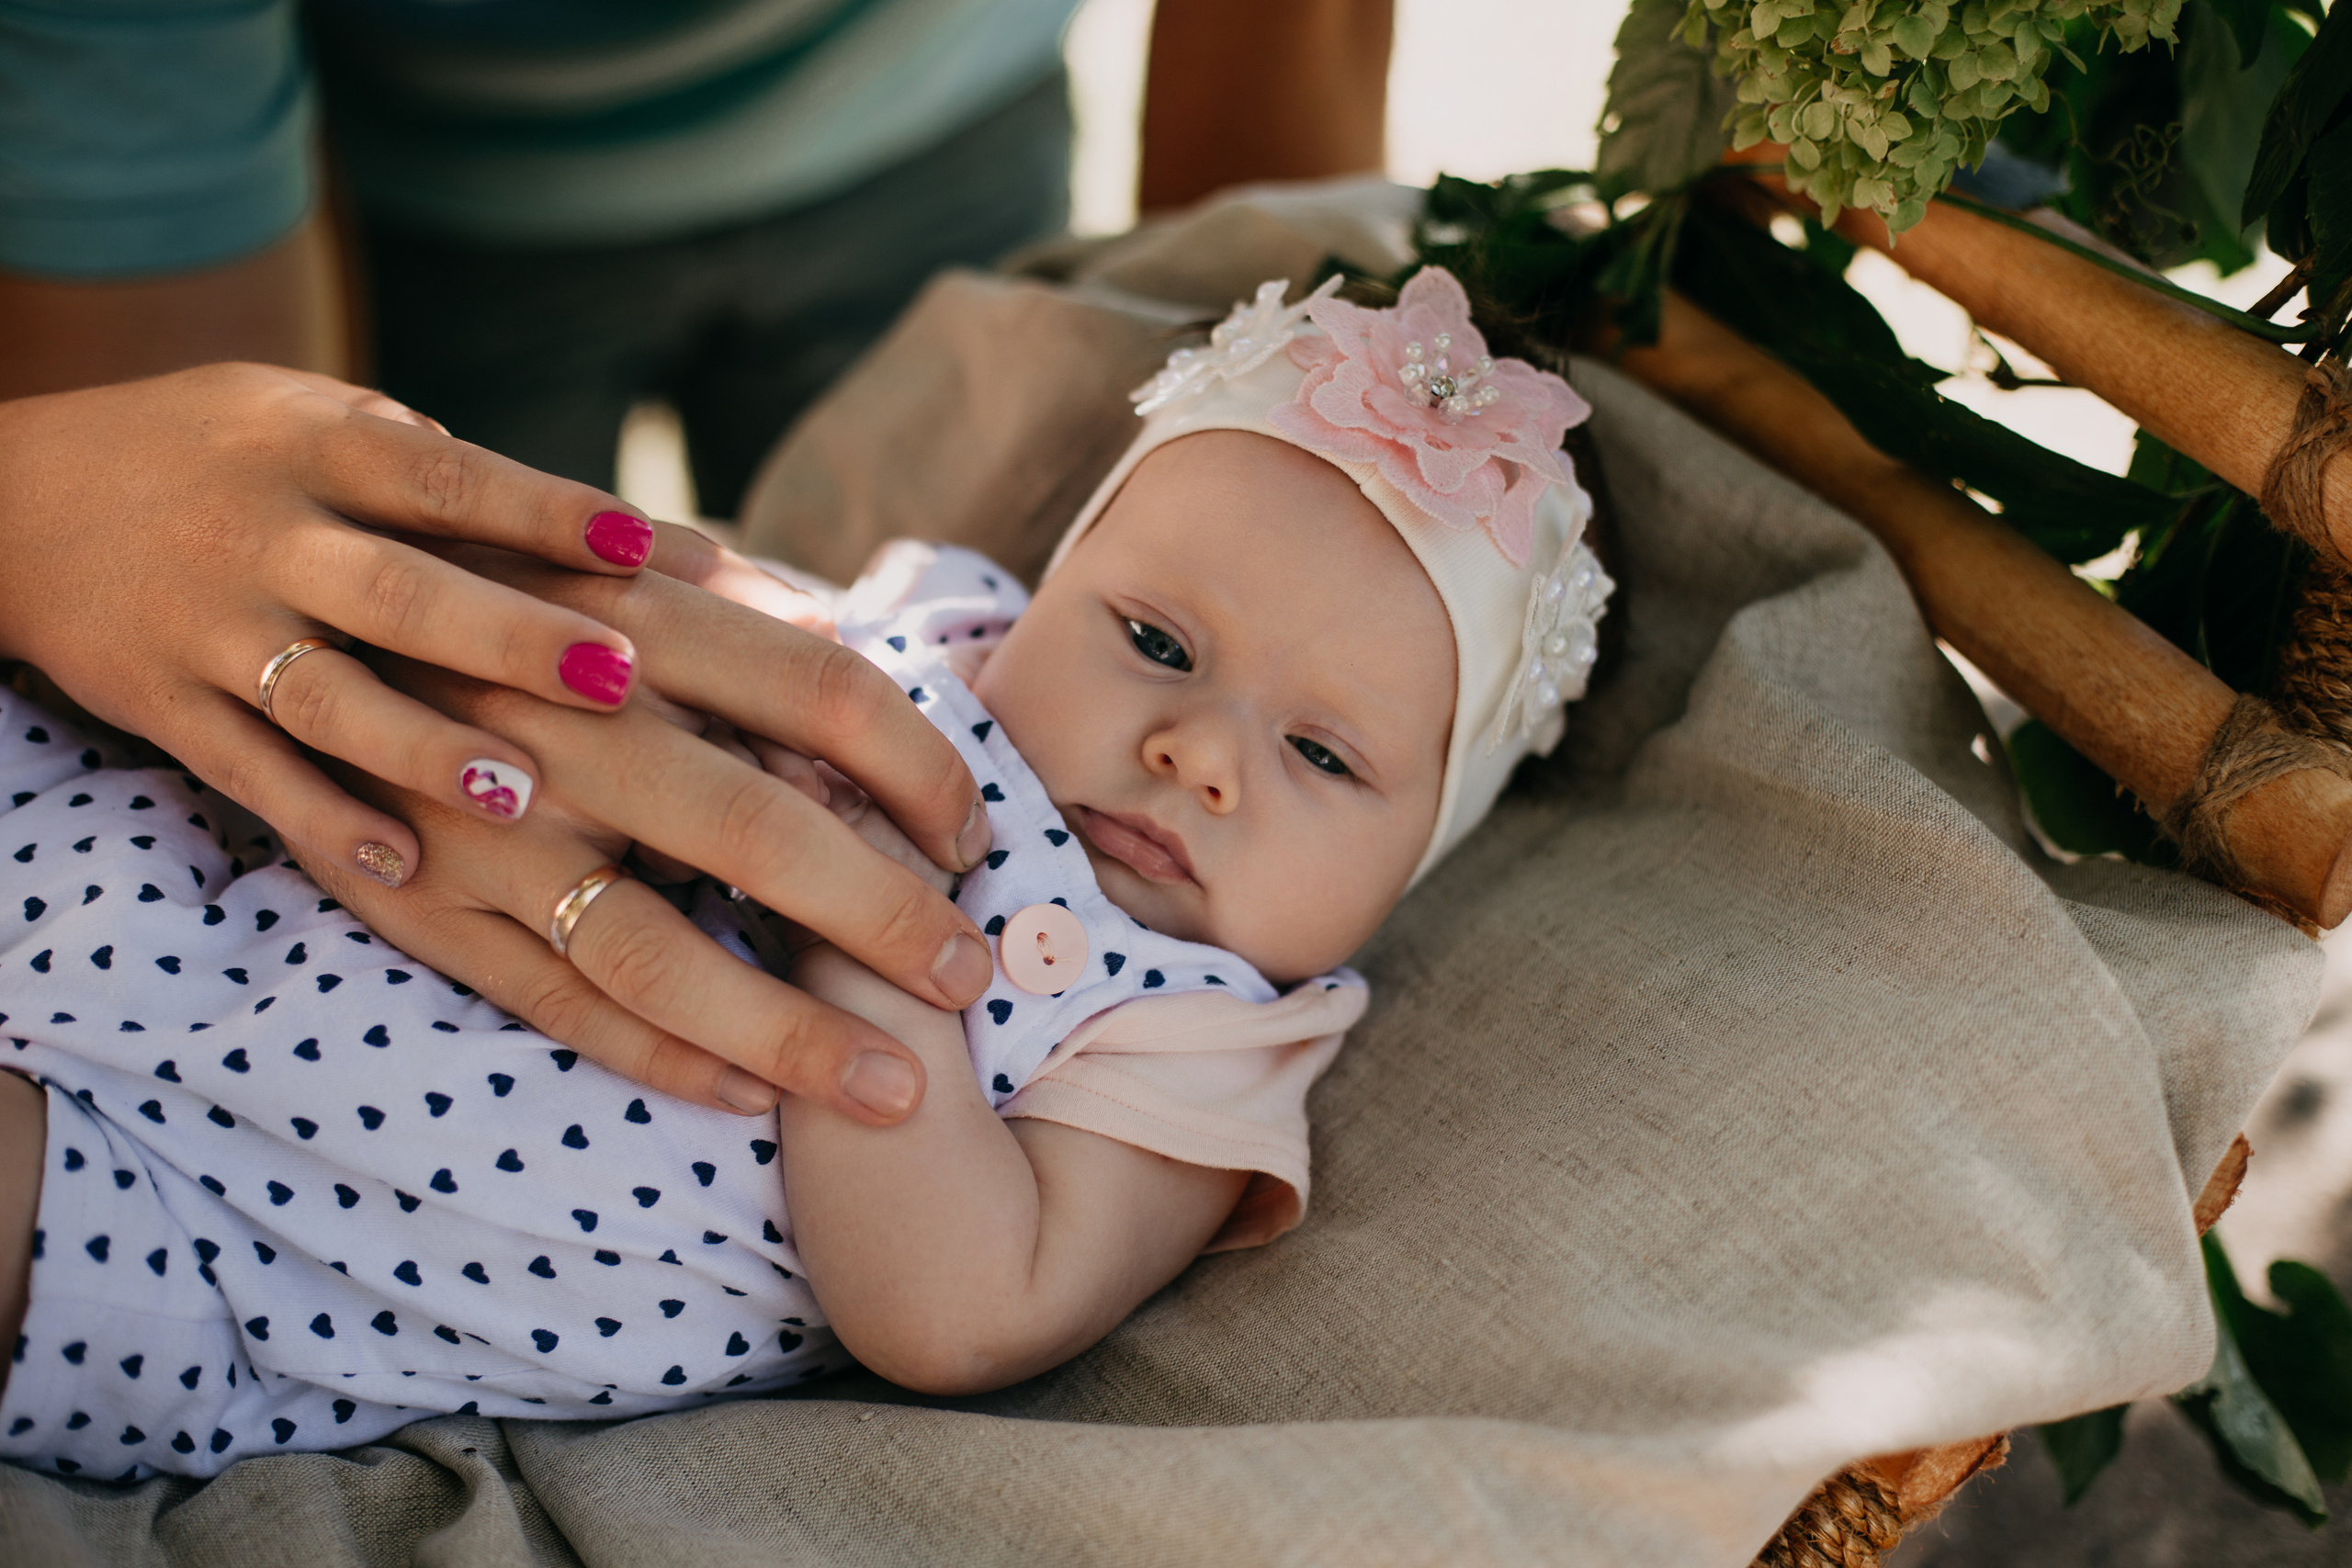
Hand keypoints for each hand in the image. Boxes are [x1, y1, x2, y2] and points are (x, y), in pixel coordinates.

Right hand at [0, 363, 660, 888]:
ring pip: (325, 698)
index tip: (645, 541)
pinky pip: (247, 770)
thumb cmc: (222, 454)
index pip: (447, 480)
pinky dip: (321, 819)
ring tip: (520, 790)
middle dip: (507, 635)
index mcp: (315, 448)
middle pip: (398, 593)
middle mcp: (261, 534)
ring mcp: (207, 625)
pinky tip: (404, 861)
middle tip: (617, 673)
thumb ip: (434, 468)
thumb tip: (601, 525)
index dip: (545, 511)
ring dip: (424, 748)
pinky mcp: (162, 702)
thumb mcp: (309, 418)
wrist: (11, 492)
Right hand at [299, 545, 997, 1123]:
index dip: (921, 768)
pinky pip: (552, 1003)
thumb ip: (720, 599)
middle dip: (884, 915)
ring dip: (788, 1028)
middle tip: (974, 976)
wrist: (256, 588)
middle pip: (757, 826)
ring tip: (896, 1090)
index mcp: (628, 617)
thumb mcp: (594, 560)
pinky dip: (656, 1059)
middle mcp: (558, 719)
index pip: (822, 689)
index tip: (970, 834)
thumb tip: (847, 641)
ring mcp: (478, 825)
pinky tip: (752, 1098)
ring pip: (653, 950)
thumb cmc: (484, 582)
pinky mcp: (417, 904)